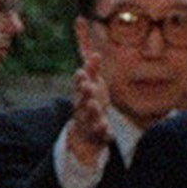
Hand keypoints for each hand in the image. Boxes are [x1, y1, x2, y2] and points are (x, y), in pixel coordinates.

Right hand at [64, 54, 112, 168]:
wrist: (84, 132)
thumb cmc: (89, 103)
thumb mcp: (92, 87)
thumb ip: (92, 72)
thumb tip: (95, 54)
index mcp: (81, 96)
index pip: (79, 87)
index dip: (80, 80)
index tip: (81, 72)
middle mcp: (82, 109)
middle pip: (82, 101)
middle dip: (85, 93)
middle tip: (87, 86)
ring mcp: (89, 122)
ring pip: (90, 116)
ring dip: (91, 110)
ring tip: (93, 104)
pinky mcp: (98, 134)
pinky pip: (100, 133)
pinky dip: (103, 130)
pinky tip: (106, 127)